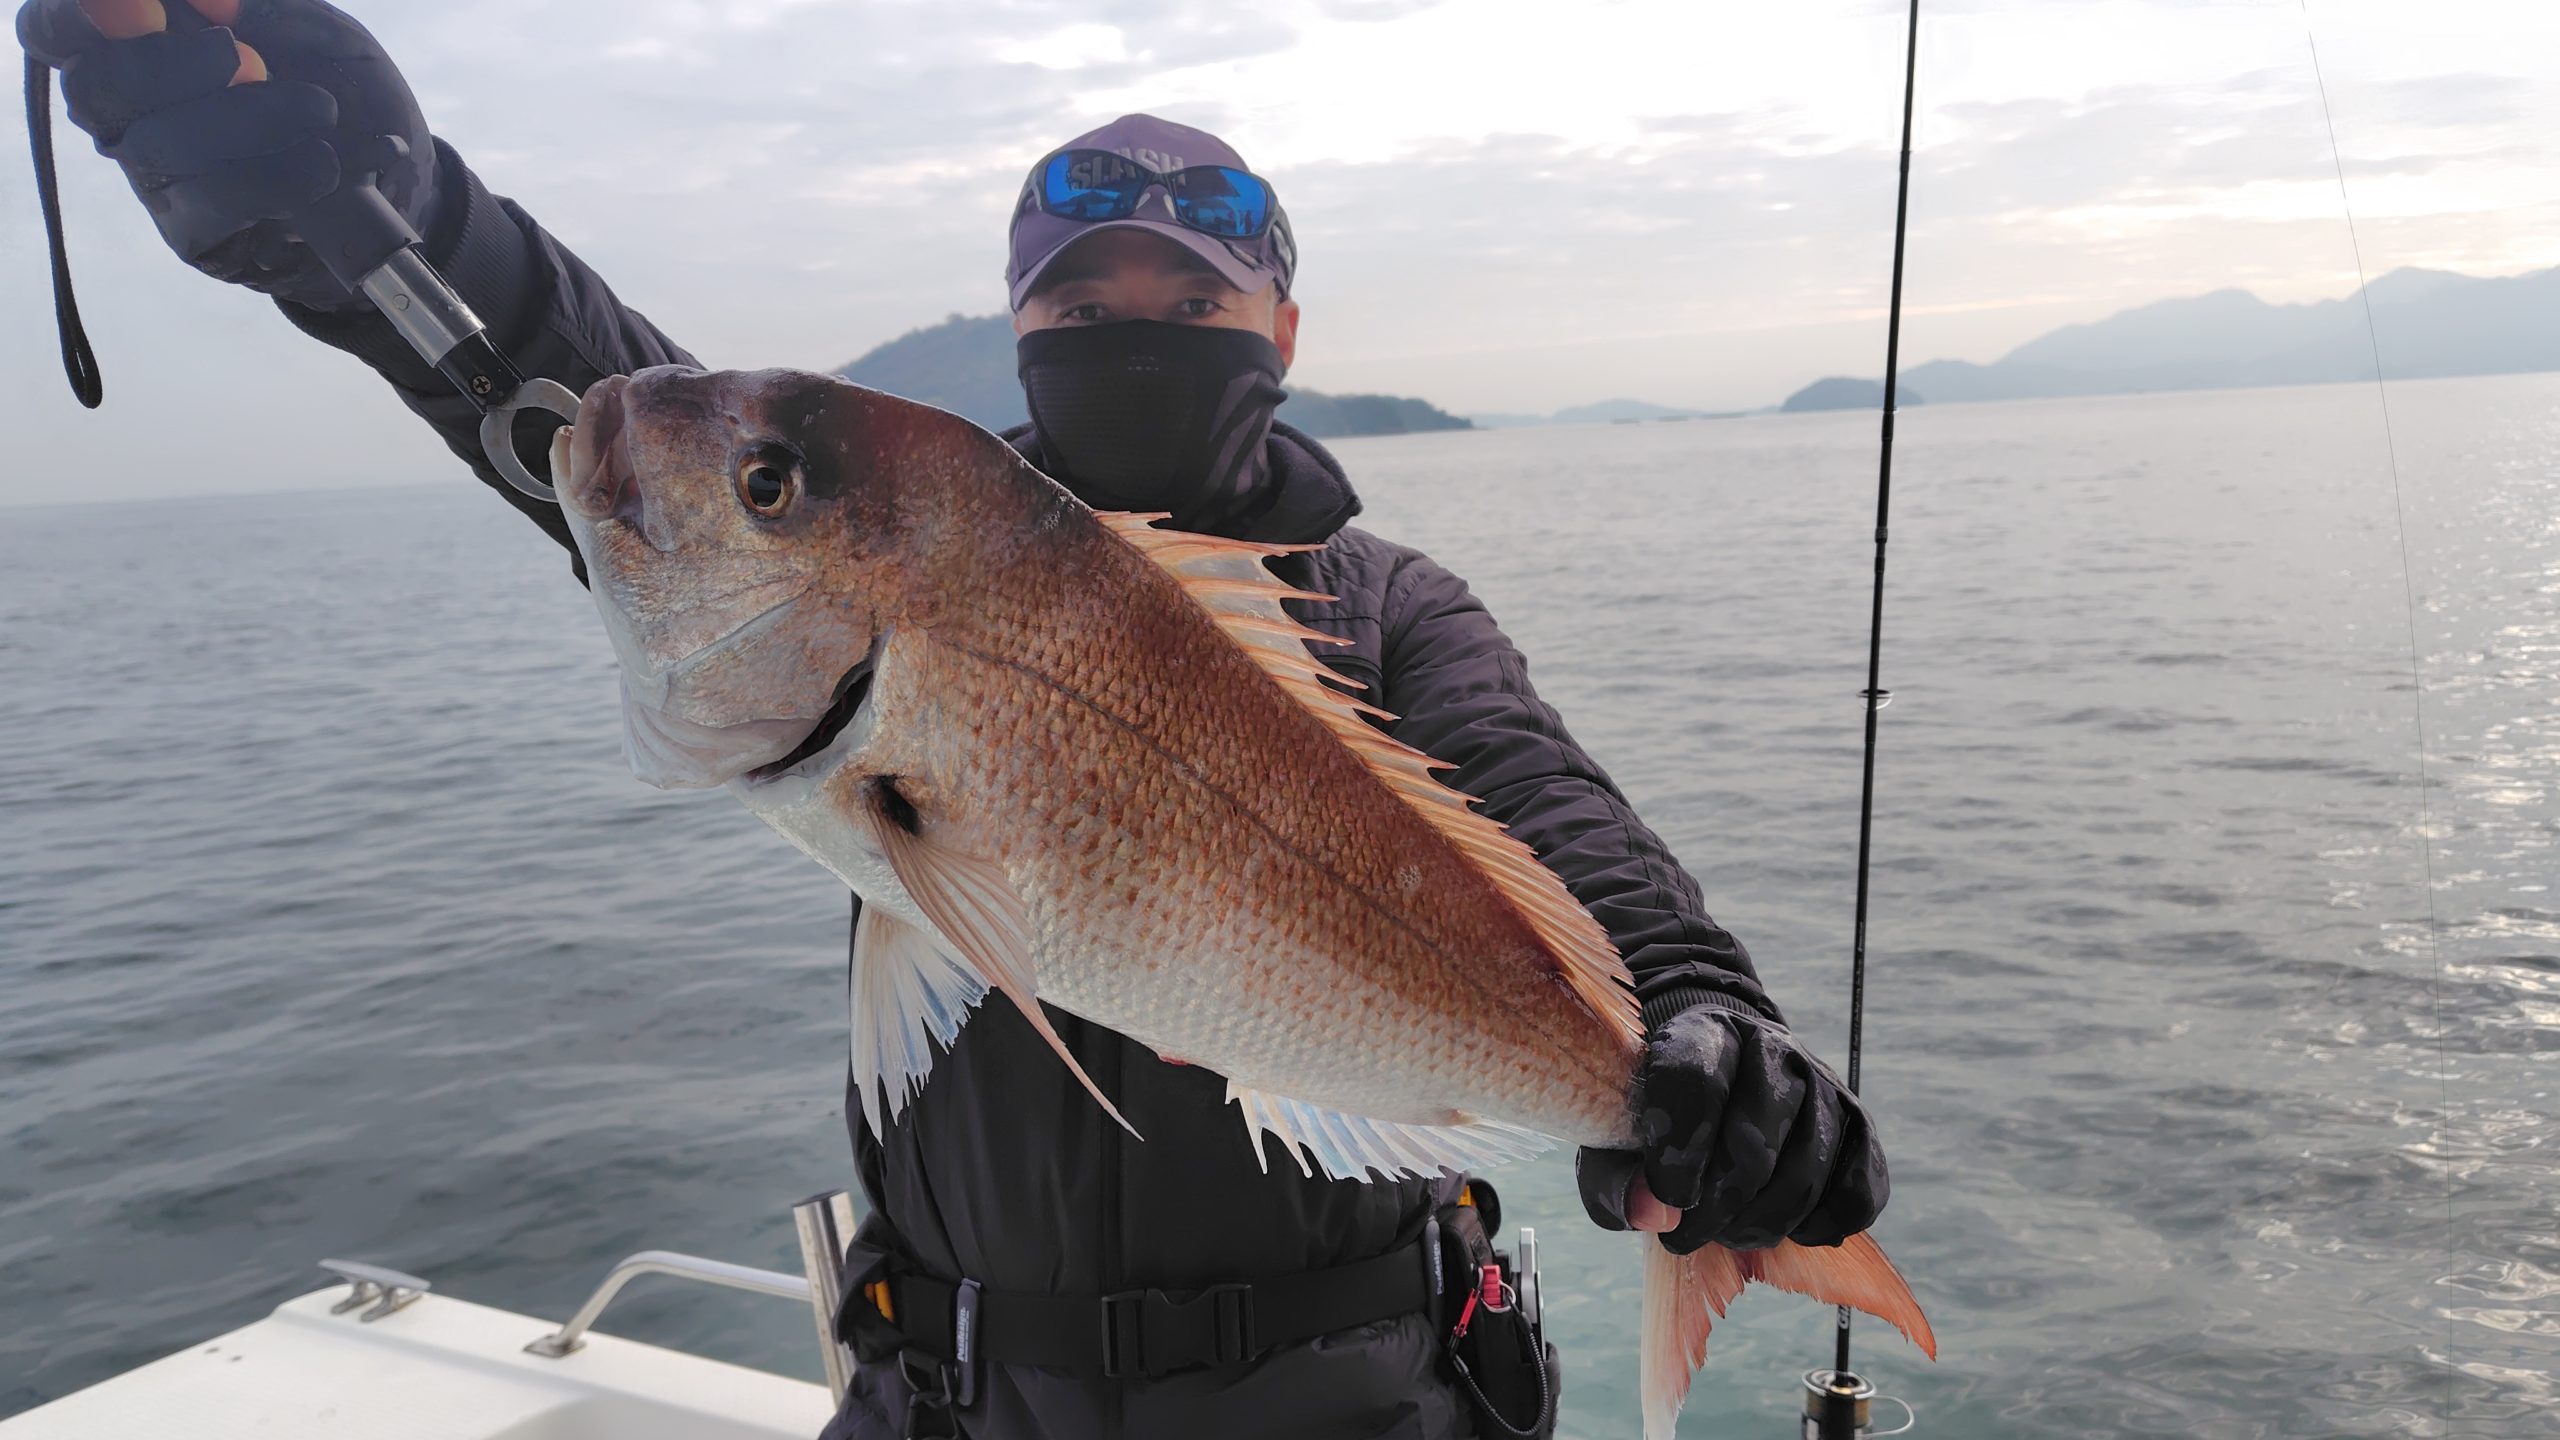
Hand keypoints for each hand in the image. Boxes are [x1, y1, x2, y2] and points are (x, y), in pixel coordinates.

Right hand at [19, 0, 435, 309]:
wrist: (397, 175)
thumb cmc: (338, 83)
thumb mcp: (303, 24)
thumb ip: (255, 7)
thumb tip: (214, 3)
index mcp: (132, 49)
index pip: (54, 30)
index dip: (92, 10)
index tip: (204, 6)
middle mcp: (126, 114)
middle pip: (95, 87)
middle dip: (165, 65)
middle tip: (240, 54)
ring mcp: (155, 177)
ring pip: (158, 147)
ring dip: (244, 119)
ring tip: (321, 109)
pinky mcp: (194, 232)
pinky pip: (211, 205)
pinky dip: (272, 178)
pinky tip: (323, 165)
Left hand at [1577, 1004, 1887, 1251]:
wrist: (1720, 1083)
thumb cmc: (1662, 1121)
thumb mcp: (1616, 1142)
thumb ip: (1616, 1182)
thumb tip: (1657, 1216)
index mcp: (1703, 1032)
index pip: (1698, 1085)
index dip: (1680, 1155)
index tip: (1669, 1199)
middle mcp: (1773, 1046)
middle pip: (1755, 1142)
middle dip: (1717, 1208)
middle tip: (1688, 1236)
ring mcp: (1825, 1084)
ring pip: (1805, 1174)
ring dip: (1762, 1224)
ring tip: (1727, 1232)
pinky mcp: (1860, 1126)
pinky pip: (1857, 1195)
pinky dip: (1820, 1227)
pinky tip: (1784, 1228)